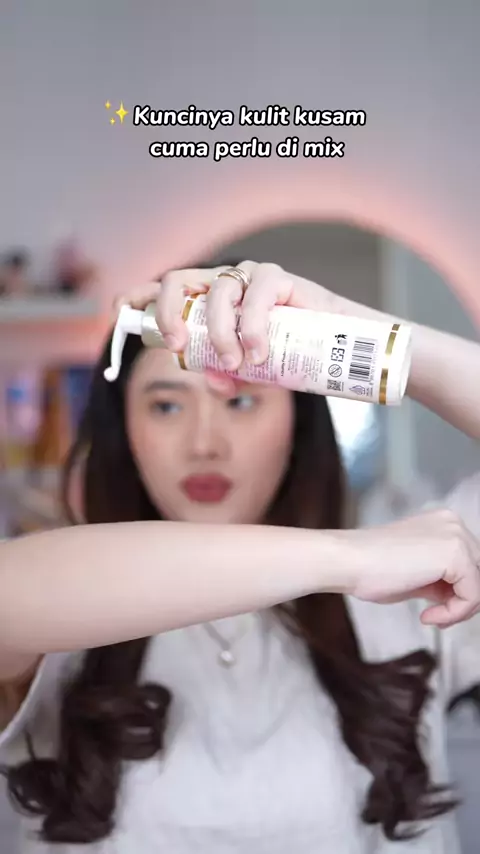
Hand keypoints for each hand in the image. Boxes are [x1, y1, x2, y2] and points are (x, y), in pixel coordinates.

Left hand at [114, 261, 346, 392]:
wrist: (347, 350)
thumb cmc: (295, 357)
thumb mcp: (254, 374)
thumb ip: (229, 375)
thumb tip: (212, 383)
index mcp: (209, 304)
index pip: (165, 291)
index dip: (139, 296)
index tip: (120, 311)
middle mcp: (224, 286)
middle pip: (177, 281)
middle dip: (170, 313)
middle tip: (180, 347)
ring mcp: (250, 279)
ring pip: (216, 291)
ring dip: (219, 332)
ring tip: (239, 364)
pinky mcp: (279, 279)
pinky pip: (256, 295)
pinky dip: (251, 325)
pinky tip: (257, 351)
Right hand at [341, 509, 479, 626]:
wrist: (349, 561)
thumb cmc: (371, 568)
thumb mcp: (416, 573)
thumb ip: (442, 579)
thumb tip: (460, 598)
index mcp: (443, 523)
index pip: (471, 565)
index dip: (458, 593)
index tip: (436, 611)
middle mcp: (454, 523)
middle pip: (479, 573)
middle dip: (462, 601)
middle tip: (437, 618)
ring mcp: (456, 536)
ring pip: (479, 585)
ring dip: (459, 610)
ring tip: (432, 618)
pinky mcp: (456, 554)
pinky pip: (473, 594)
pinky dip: (454, 612)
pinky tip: (428, 615)